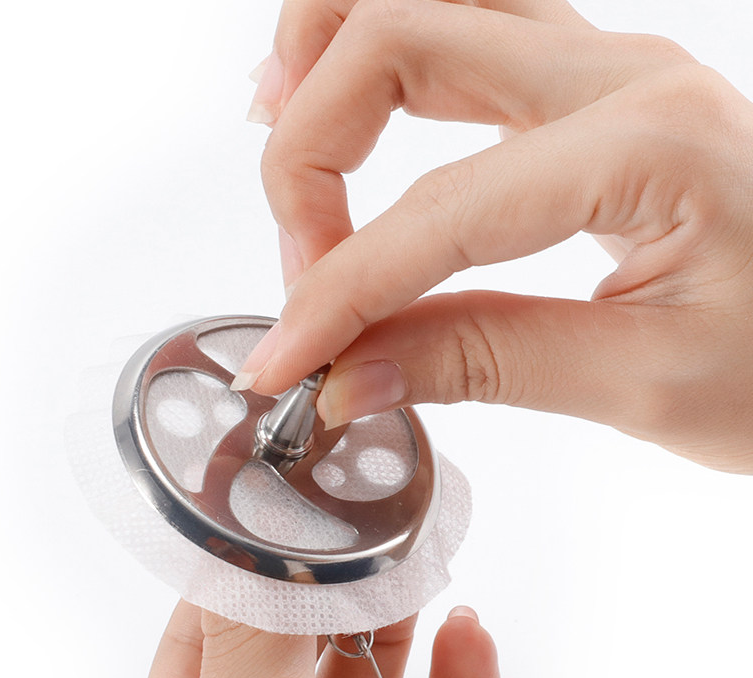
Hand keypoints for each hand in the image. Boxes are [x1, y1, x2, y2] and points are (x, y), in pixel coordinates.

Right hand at [237, 0, 752, 473]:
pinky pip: (452, 24)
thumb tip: (353, 373)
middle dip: (309, 157)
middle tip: (299, 266)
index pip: (441, 212)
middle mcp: (618, 73)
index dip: (338, 294)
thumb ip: (483, 366)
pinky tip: (341, 113)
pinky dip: (369, 58)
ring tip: (286, 157)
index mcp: (649, 144)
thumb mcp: (646, 385)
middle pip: (395, 36)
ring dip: (324, 68)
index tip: (285, 362)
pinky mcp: (580, 88)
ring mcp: (597, 66)